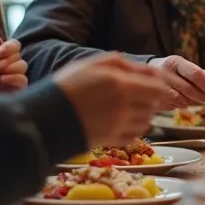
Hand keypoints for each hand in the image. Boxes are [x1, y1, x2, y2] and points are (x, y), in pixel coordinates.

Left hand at [0, 33, 27, 106]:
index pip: (3, 43)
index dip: (3, 43)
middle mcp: (0, 66)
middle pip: (16, 50)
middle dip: (9, 50)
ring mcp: (7, 79)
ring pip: (22, 64)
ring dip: (11, 63)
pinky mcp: (13, 91)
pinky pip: (23, 79)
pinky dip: (15, 77)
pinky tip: (2, 80)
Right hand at [54, 53, 173, 148]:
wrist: (44, 117)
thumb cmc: (67, 86)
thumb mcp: (93, 64)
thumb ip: (125, 64)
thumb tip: (152, 72)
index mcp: (120, 85)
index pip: (158, 89)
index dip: (159, 87)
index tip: (154, 85)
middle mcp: (123, 107)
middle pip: (154, 105)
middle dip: (150, 99)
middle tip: (137, 95)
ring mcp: (119, 126)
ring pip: (147, 121)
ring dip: (142, 114)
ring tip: (125, 107)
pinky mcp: (112, 141)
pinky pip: (135, 135)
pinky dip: (133, 128)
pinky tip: (120, 121)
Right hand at [148, 55, 204, 107]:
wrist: (144, 73)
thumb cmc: (171, 70)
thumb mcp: (185, 67)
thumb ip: (201, 73)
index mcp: (175, 62)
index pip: (194, 73)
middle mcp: (164, 72)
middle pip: (187, 88)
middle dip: (201, 96)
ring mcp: (155, 86)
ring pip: (178, 99)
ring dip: (191, 102)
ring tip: (198, 101)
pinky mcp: (151, 97)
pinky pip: (169, 105)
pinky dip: (179, 105)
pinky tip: (184, 103)